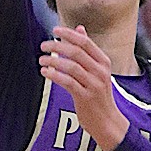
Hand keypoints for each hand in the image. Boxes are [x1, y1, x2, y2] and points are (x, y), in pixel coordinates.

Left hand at [39, 25, 128, 150]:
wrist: (108, 122)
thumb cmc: (99, 94)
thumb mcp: (98, 70)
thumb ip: (88, 50)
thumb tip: (79, 28)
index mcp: (104, 62)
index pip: (85, 42)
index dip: (69, 34)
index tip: (55, 30)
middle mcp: (100, 72)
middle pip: (76, 52)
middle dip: (57, 46)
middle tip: (44, 45)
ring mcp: (94, 85)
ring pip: (71, 66)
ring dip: (53, 61)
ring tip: (42, 59)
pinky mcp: (85, 98)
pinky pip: (67, 82)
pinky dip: (55, 75)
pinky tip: (45, 72)